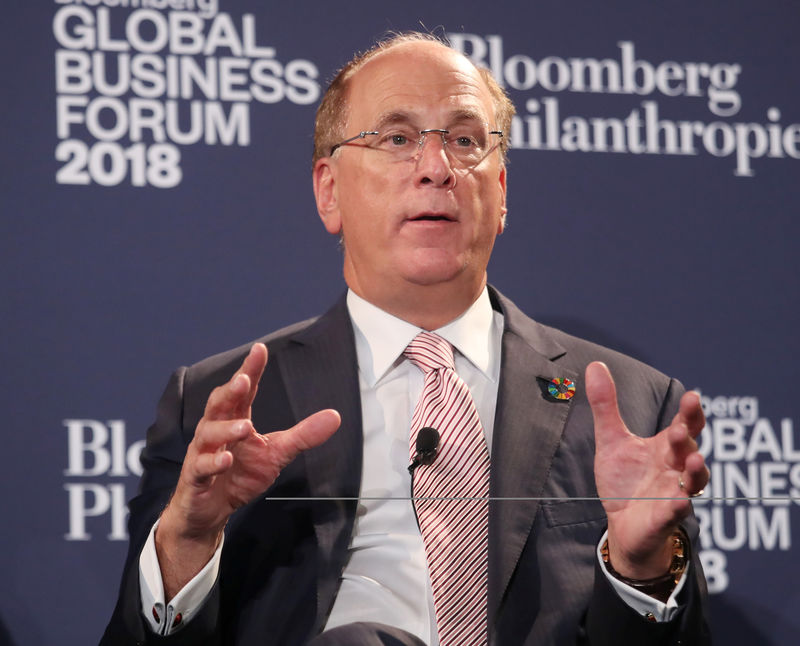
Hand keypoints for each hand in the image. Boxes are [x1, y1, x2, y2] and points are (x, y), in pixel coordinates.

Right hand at [156, 343, 339, 598]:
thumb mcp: (276, 454)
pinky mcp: (195, 478)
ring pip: (208, 434)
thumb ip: (303, 435)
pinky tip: (227, 460)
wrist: (210, 513)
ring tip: (244, 427)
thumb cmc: (239, 476)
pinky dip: (213, 463)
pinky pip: (201, 467)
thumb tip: (335, 416)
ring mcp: (202, 454)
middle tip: (244, 379)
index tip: (260, 349)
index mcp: (234, 419)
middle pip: (219, 404)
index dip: (250, 370)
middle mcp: (215, 431)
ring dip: (226, 429)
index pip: (243, 392)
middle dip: (230, 391)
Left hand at [586, 361, 707, 579]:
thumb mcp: (612, 440)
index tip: (692, 397)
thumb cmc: (625, 480)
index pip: (684, 425)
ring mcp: (675, 493)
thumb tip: (595, 364)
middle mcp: (676, 468)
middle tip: (683, 427)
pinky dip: (678, 506)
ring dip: (696, 471)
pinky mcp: (665, 518)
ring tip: (695, 459)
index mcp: (666, 447)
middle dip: (689, 438)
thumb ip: (606, 405)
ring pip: (693, 481)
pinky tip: (679, 502)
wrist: (622, 524)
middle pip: (690, 449)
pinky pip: (676, 512)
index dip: (690, 413)